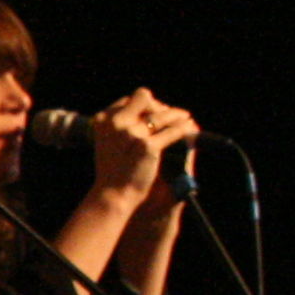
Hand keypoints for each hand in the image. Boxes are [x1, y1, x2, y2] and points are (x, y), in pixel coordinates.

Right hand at [80, 89, 199, 200]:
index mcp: (103, 120)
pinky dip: (183, 129)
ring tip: (185, 118)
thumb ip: (120, 124)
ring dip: (176, 114)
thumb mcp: (108, 141)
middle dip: (160, 107)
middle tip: (172, 116)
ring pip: (162, 114)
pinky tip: (190, 129)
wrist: (112, 195)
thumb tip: (146, 107)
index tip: (154, 113)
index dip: (145, 104)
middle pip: (145, 99)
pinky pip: (172, 131)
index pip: (130, 99)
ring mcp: (132, 134)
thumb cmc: (112, 170)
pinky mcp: (147, 147)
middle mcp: (115, 122)